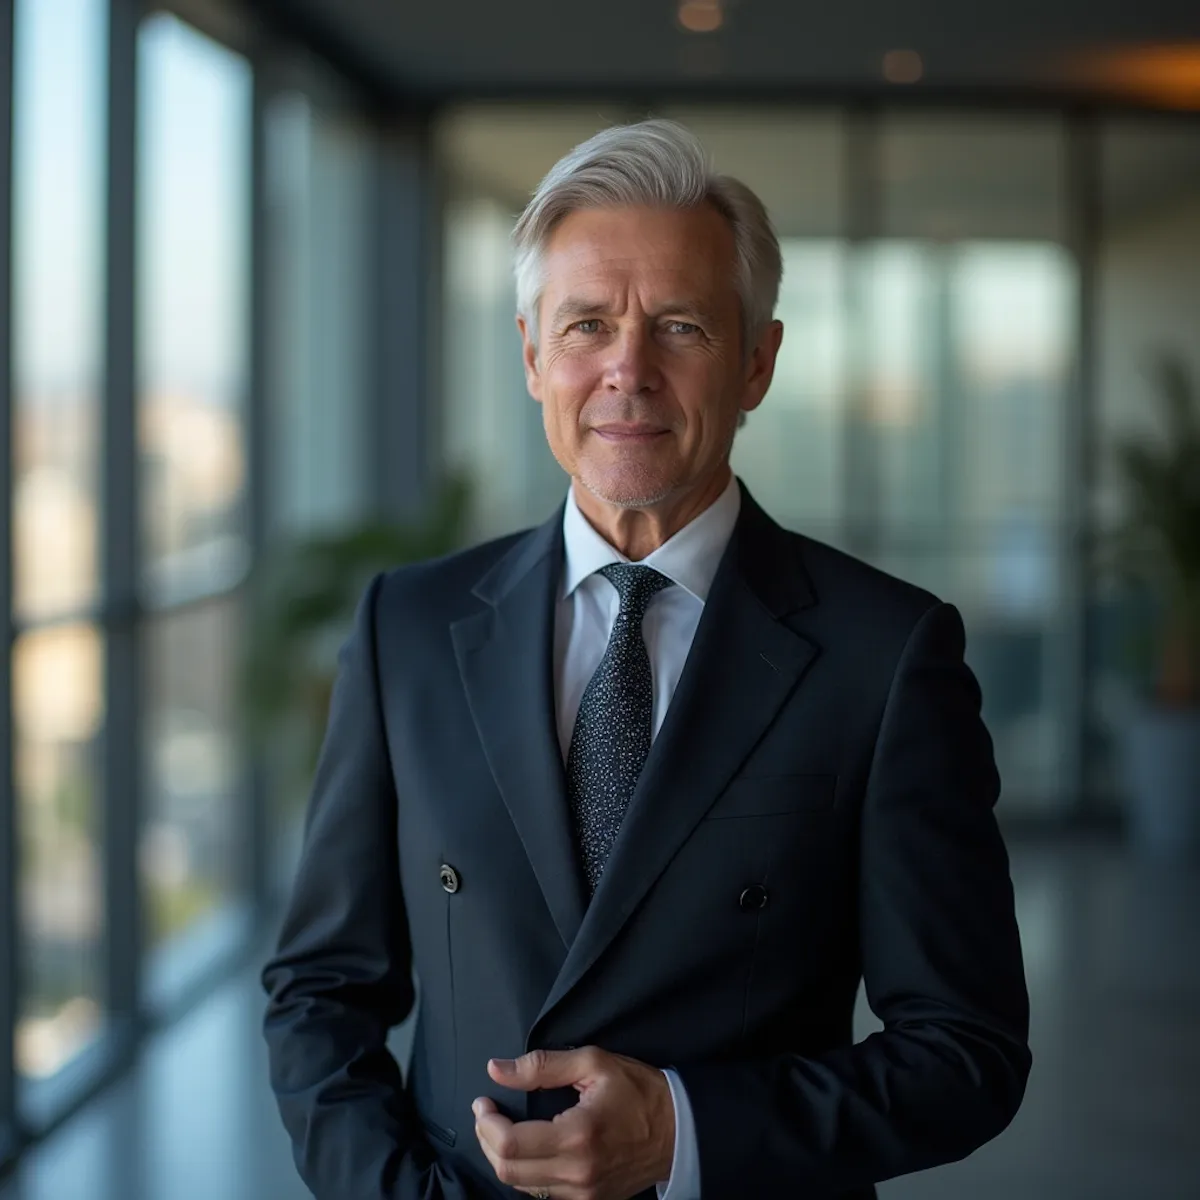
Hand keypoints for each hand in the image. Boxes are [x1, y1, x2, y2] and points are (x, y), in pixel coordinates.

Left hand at [472, 1046, 674, 1199]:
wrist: (679, 1131)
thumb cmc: (639, 1091)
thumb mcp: (593, 1063)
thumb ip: (541, 1066)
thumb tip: (497, 1070)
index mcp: (577, 1136)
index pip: (511, 1144)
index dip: (486, 1123)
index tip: (483, 1101)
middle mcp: (577, 1174)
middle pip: (508, 1170)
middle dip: (487, 1140)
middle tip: (486, 1113)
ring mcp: (582, 1194)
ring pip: (521, 1186)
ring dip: (502, 1157)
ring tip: (501, 1128)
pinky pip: (541, 1193)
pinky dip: (525, 1171)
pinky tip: (527, 1147)